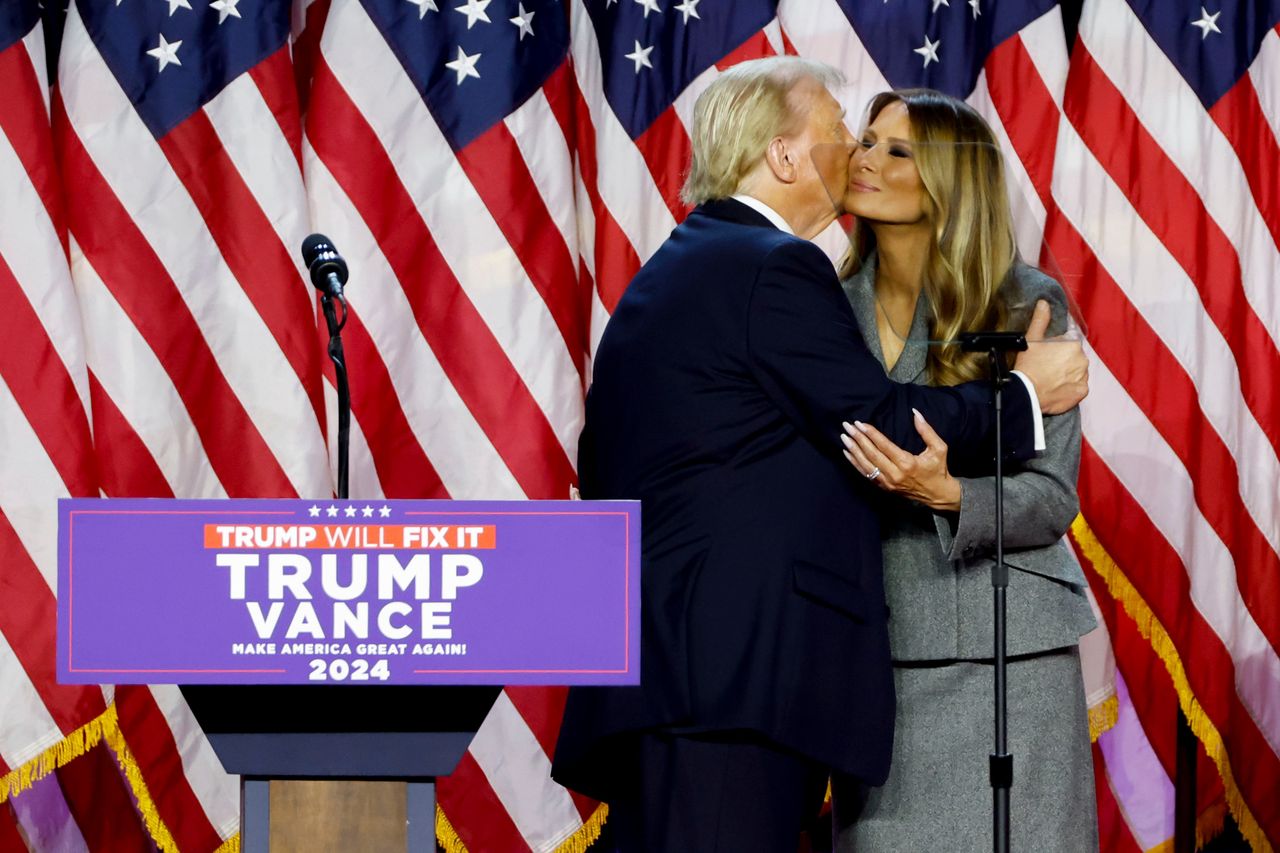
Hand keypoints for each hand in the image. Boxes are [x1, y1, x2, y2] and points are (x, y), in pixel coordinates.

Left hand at [840, 411, 961, 511]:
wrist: (937, 495)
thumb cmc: (938, 469)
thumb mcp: (939, 448)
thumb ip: (927, 430)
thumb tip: (915, 412)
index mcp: (907, 463)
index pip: (884, 446)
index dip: (871, 434)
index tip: (860, 423)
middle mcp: (894, 474)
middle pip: (872, 455)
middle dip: (858, 439)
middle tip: (848, 426)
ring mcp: (887, 482)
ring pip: (865, 465)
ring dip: (853, 451)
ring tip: (844, 437)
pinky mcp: (884, 487)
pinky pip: (866, 474)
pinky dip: (855, 463)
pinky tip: (847, 453)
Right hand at [1013, 300, 1089, 414]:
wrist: (1027, 394)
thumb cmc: (1029, 367)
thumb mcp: (1031, 340)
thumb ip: (1040, 320)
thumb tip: (1044, 303)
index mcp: (1073, 345)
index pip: (1069, 344)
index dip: (1057, 350)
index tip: (1047, 356)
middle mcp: (1082, 359)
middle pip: (1074, 358)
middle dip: (1063, 362)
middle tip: (1046, 368)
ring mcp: (1083, 377)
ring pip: (1077, 372)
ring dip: (1068, 375)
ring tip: (1051, 380)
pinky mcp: (1082, 392)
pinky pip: (1078, 387)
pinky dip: (1070, 388)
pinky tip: (1057, 388)